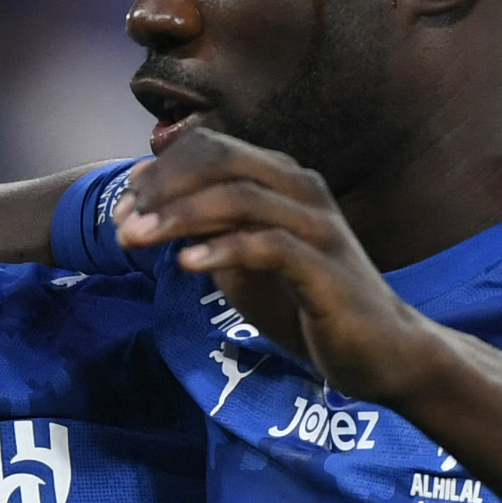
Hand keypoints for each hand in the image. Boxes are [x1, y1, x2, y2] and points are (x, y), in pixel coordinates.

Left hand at [113, 122, 458, 405]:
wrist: (380, 352)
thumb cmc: (307, 304)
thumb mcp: (244, 262)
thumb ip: (206, 231)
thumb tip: (147, 207)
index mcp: (282, 179)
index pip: (211, 150)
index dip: (159, 173)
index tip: (121, 208)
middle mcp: (302, 190)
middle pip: (221, 160)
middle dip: (162, 187)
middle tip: (121, 222)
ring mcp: (318, 226)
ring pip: (240, 196)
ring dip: (179, 216)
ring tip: (135, 240)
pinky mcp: (327, 269)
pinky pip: (269, 246)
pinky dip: (223, 250)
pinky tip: (187, 265)